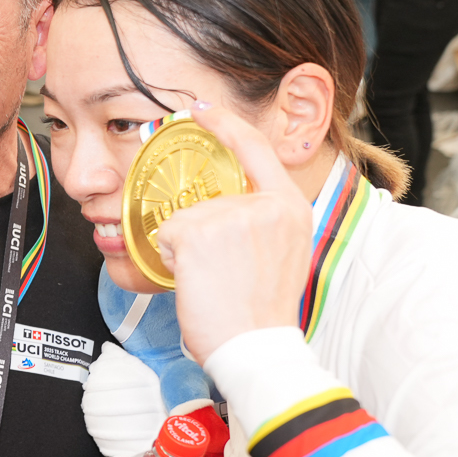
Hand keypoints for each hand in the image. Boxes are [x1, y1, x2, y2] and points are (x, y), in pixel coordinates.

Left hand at [154, 102, 311, 362]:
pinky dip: (173, 260)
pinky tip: (198, 281)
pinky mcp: (197, 232)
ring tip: (216, 281)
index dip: (225, 123)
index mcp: (290, 206)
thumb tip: (229, 206)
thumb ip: (262, 220)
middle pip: (209, 197)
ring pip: (183, 218)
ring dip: (187, 250)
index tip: (201, 108)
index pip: (255, 147)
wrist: (257, 348)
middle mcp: (265, 204)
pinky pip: (167, 235)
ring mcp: (230, 215)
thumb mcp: (284, 252)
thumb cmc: (263, 313)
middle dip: (201, 235)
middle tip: (224, 275)